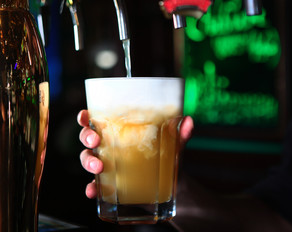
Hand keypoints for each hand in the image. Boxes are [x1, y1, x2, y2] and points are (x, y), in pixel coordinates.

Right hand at [77, 109, 193, 198]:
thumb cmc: (167, 157)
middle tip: (94, 141)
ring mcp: (109, 166)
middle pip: (88, 138)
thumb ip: (180, 134)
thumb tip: (188, 122)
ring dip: (88, 162)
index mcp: (121, 132)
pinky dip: (92, 188)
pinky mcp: (111, 185)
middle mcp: (110, 147)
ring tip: (98, 168)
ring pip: (88, 160)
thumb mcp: (174, 145)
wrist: (172, 186)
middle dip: (86, 137)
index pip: (98, 120)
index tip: (86, 116)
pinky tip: (93, 191)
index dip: (86, 117)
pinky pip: (96, 185)